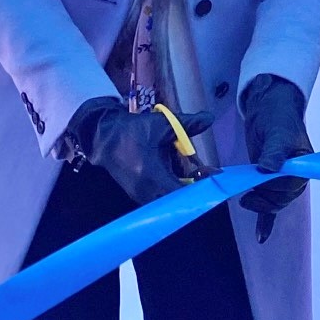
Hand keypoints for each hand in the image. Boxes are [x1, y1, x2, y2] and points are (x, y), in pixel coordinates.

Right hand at [69, 99, 213, 205]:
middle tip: (209, 175)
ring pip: (169, 202)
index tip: (214, 179)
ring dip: (185, 191)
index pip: (182, 194)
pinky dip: (173, 190)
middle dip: (196, 190)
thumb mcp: (162, 124)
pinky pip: (160, 199)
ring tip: (198, 175)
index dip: (201, 189)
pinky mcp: (138, 195)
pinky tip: (183, 177)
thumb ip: (188, 123)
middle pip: (179, 201)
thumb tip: (210, 117)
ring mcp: (141, 196)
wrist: (104, 136)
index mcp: (152, 175)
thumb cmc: (133, 130)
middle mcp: (146, 191)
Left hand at [239, 75, 312, 242]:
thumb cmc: (278, 117)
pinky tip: (261, 237)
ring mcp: (281, 181)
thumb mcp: (277, 131)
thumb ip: (274, 151)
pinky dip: (265, 222)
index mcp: (303, 166)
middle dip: (263, 199)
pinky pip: (269, 206)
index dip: (274, 188)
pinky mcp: (268, 183)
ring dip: (257, 204)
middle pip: (280, 199)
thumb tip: (268, 169)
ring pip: (271, 202)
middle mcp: (295, 177)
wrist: (269, 108)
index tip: (259, 181)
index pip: (289, 187)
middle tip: (245, 196)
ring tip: (243, 201)